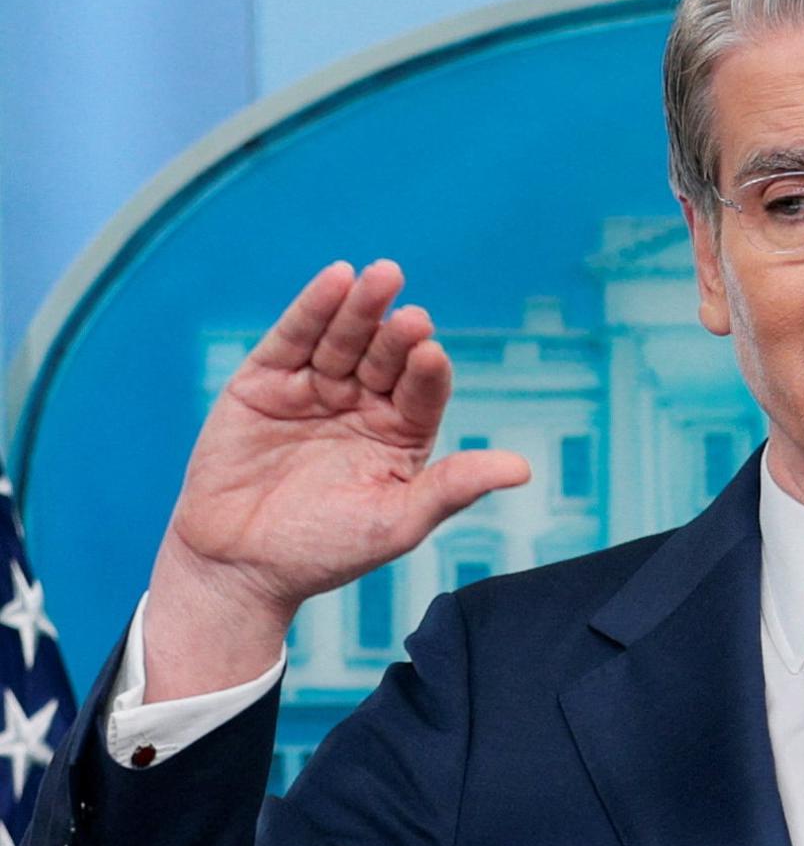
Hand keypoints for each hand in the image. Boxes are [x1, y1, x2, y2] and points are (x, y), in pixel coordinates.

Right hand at [143, 260, 529, 700]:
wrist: (238, 568)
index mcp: (402, 431)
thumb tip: (524, 470)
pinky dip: (312, 308)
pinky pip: (293, 338)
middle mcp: (363, 401)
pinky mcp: (264, 381)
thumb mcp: (396, 523)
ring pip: (343, 338)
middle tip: (413, 316)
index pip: (423, 390)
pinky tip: (336, 279)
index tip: (431, 355)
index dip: (427, 372)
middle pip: (385, 356)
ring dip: (361, 308)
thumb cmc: (324, 552)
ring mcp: (315, 387)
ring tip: (381, 277)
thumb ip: (453, 489)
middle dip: (397, 334)